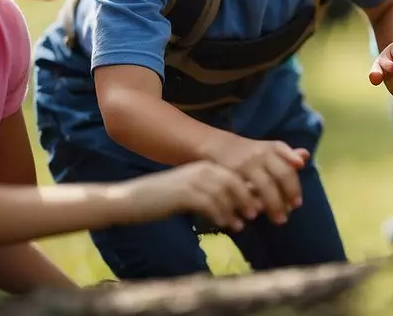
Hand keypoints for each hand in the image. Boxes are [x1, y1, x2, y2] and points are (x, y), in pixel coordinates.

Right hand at [120, 161, 258, 231]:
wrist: (133, 199)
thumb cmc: (163, 199)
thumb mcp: (191, 194)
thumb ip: (214, 196)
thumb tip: (242, 206)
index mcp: (204, 167)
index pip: (235, 174)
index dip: (249, 190)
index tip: (259, 206)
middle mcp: (201, 170)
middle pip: (234, 181)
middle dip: (247, 198)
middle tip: (255, 214)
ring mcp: (192, 180)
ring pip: (224, 193)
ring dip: (234, 209)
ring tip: (239, 224)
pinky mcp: (184, 193)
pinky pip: (209, 203)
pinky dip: (219, 215)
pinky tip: (223, 225)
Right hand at [204, 135, 308, 224]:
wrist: (218, 145)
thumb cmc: (250, 152)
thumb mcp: (269, 150)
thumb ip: (287, 155)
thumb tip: (305, 157)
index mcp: (272, 149)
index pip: (288, 169)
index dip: (294, 187)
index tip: (297, 203)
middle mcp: (261, 154)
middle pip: (280, 176)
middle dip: (286, 196)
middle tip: (287, 216)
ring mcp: (246, 163)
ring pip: (264, 185)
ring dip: (272, 204)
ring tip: (277, 219)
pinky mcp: (231, 172)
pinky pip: (245, 190)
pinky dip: (251, 203)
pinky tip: (254, 214)